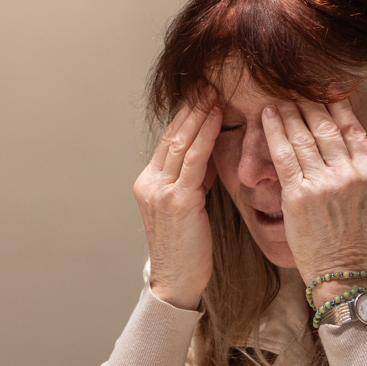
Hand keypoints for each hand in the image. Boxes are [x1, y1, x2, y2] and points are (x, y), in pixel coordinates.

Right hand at [134, 97, 221, 308]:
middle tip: (208, 83)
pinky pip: (194, 160)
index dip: (184, 116)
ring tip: (215, 93)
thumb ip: (194, 181)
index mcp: (148, 183)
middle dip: (191, 108)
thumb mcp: (188, 209)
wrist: (177, 282)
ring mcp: (161, 191)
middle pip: (172, 135)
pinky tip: (217, 118)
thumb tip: (209, 156)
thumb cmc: (187, 250)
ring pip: (181, 142)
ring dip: (200, 114)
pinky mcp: (177, 200)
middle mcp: (150, 183)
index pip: (168, 141)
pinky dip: (206, 135)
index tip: (200, 95)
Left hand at [261, 99, 366, 300]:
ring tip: (277, 97)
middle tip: (294, 89)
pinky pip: (283, 155)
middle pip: (325, 127)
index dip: (337, 106)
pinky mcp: (297, 194)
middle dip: (309, 104)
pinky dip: (274, 132)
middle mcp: (348, 173)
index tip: (325, 90)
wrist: (345, 273)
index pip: (353, 129)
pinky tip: (266, 116)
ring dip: (288, 112)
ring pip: (303, 137)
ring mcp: (322, 182)